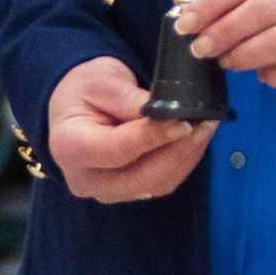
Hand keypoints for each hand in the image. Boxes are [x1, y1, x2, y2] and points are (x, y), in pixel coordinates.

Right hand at [47, 54, 212, 203]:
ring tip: (205, 127)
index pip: (117, 150)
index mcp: (69, 147)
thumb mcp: (104, 82)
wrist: (75, 105)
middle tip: (205, 123)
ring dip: (186, 157)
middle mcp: (85, 179)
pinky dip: (182, 162)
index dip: (154, 138)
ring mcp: (106, 191)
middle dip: (178, 151)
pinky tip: (194, 140)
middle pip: (141, 177)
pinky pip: (161, 183)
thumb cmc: (85, 88)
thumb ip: (132, 101)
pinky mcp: (127, 193)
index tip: (185, 122)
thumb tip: (169, 113)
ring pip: (156, 184)